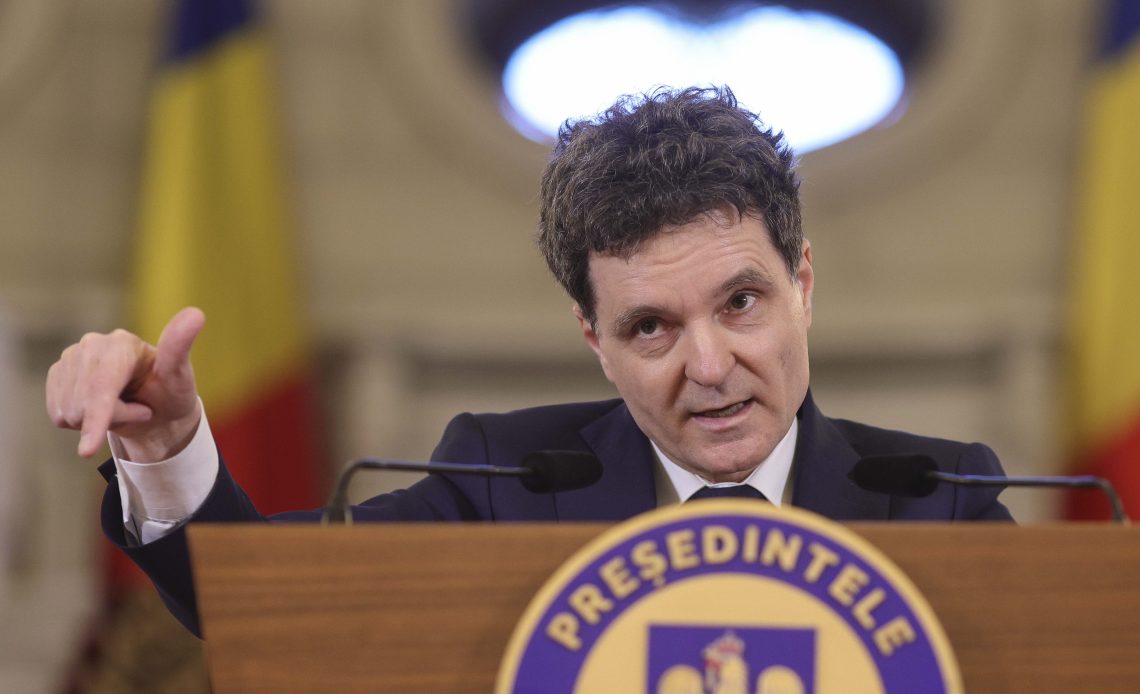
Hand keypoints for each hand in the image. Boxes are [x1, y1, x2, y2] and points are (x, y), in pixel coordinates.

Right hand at [46, 307, 204, 461]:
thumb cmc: (171, 393)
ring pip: (68, 412)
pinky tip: (101, 407)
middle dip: (112, 418)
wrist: (155, 407)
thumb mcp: (180, 377)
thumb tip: (196, 313)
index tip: (87, 450)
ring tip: (123, 406)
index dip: (96, 418)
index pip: (102, 387)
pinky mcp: (58, 373)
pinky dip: (80, 421)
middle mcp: (92, 344)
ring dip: (97, 420)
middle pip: (83, 404)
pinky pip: (58, 414)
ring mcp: (71, 357)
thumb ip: (179, 348)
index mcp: (122, 343)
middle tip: (139, 408)